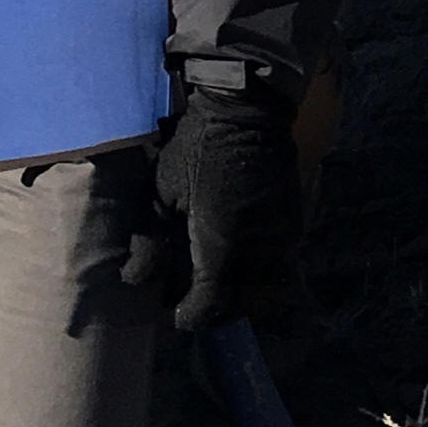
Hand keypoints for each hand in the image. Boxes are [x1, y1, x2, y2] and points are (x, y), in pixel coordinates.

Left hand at [139, 82, 298, 325]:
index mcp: (220, 242)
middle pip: (243, 303)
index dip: (192, 315)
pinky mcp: (294, 226)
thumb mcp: (160, 191)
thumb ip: (149, 241)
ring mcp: (281, 238)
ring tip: (218, 284)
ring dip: (243, 294)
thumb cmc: (196, 149)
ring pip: (269, 290)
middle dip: (218, 309)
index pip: (210, 301)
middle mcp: (257, 249)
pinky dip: (263, 274)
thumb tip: (134, 282)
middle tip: (194, 300)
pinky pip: (283, 266)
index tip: (177, 314)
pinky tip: (241, 261)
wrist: (248, 112)